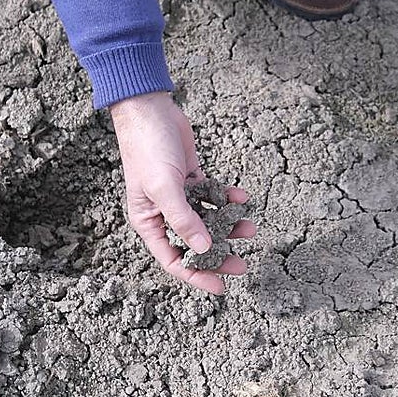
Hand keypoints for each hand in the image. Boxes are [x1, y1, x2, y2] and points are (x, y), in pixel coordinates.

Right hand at [110, 92, 256, 294]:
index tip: (221, 287)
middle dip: (219, 255)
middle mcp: (164, 213)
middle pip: (194, 245)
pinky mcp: (192, 179)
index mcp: (149, 222)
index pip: (173, 260)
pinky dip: (228, 198)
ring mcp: (179, 196)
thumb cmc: (148, 148)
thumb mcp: (165, 187)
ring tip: (250, 227)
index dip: (197, 275)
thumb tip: (204, 249)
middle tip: (243, 264)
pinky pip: (214, 196)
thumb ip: (184, 220)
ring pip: (208, 221)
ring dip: (229, 226)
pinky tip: (242, 197)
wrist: (150, 109)